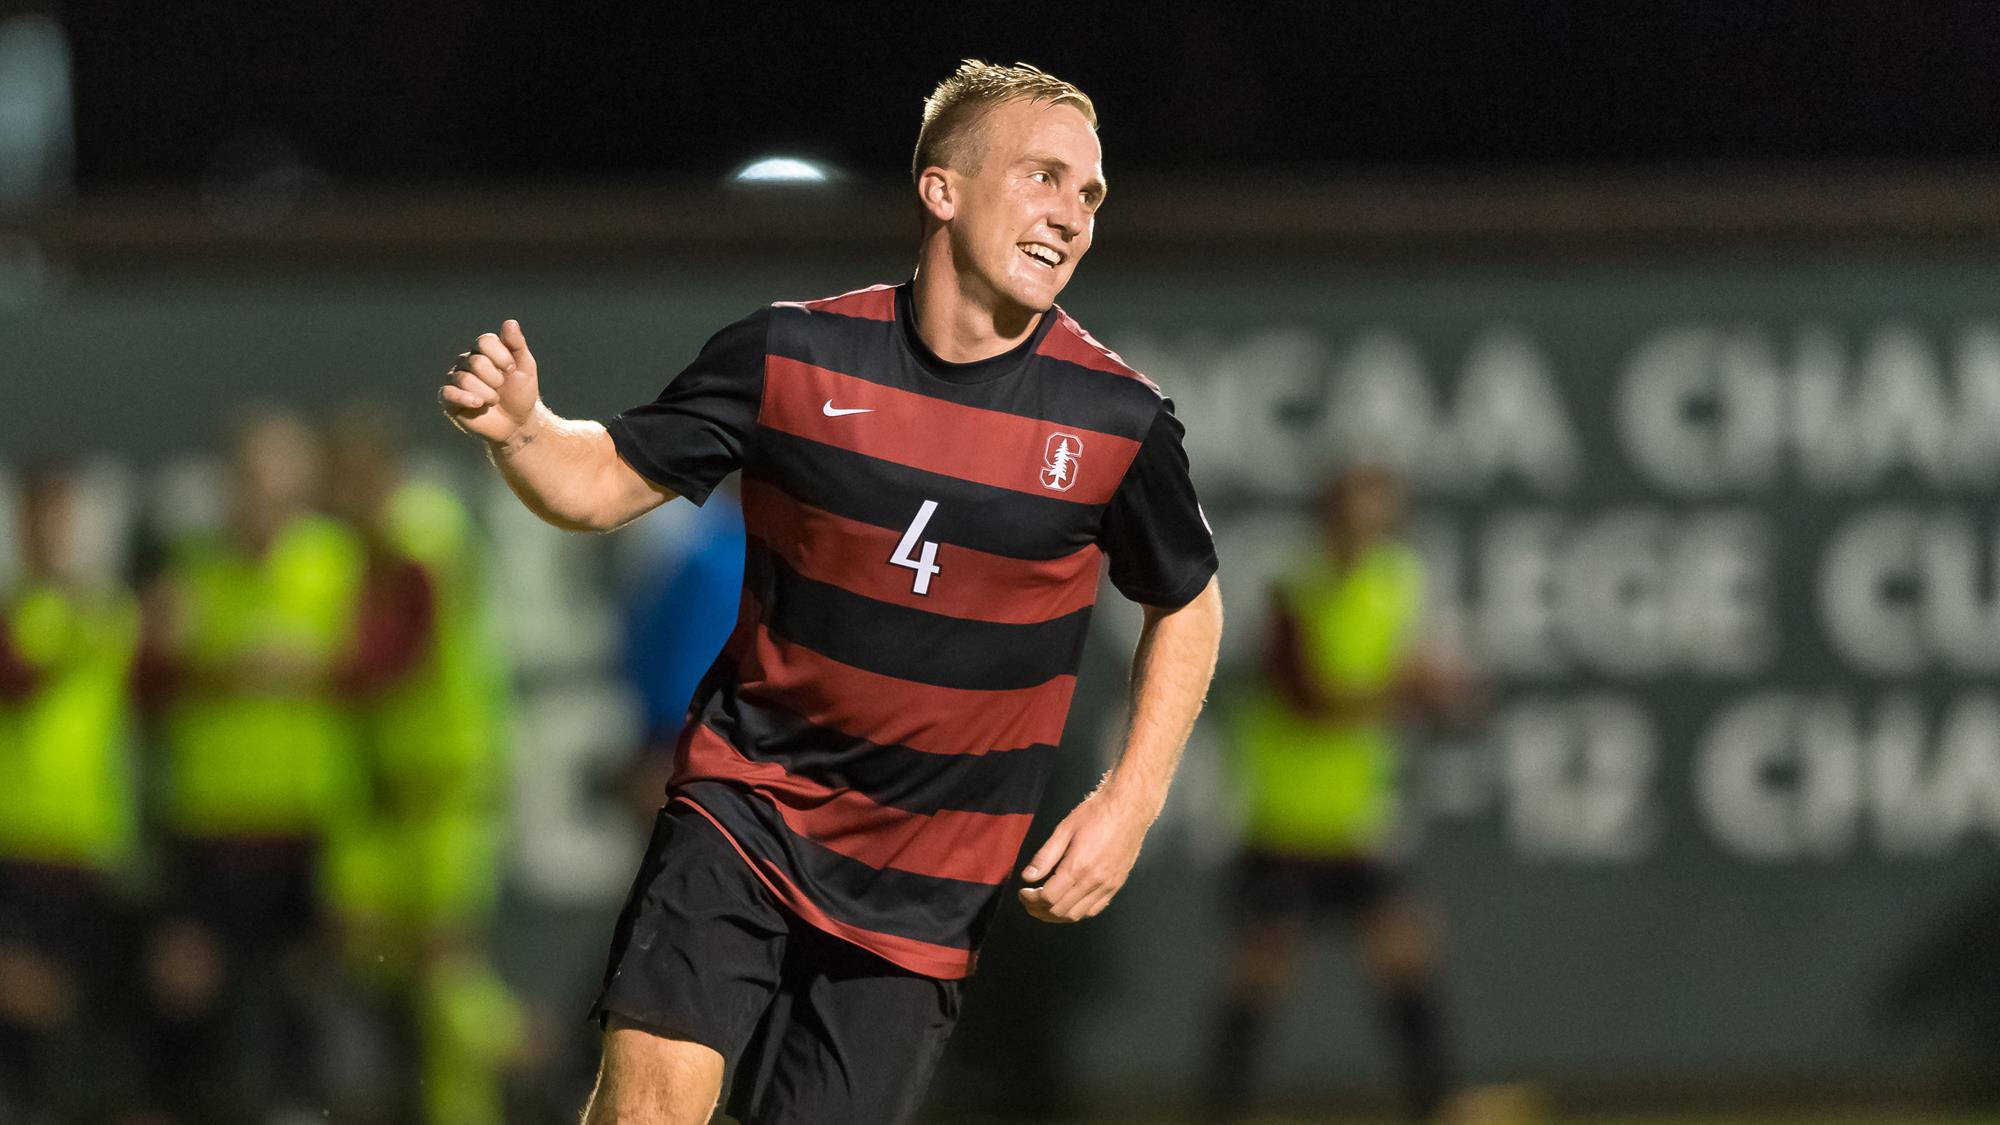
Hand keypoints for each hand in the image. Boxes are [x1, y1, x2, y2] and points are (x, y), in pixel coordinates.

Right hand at [440, 319, 541, 444]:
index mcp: (483, 350)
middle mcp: (466, 361)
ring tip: (494, 401)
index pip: (485, 341)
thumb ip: (516, 345)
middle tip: (501, 387)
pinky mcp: (448, 399)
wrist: (516, 423)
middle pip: (476, 362)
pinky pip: (447, 393)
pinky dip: (465, 398)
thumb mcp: (525, 367)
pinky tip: (478, 404)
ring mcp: (455, 379)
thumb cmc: (520, 393)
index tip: (512, 369)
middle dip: (495, 378)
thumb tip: (509, 322)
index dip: (501, 356)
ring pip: (464, 378)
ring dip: (486, 393)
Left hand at [1017, 788, 1151, 922]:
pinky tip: (1067, 904)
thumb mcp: (1064, 829)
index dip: (1030, 899)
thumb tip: (1027, 877)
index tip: (1023, 892)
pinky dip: (1077, 912)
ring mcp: (1107, 885)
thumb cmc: (1096, 814)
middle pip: (1060, 910)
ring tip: (1043, 906)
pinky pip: (1094, 909)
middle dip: (1039, 910)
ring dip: (1056, 915)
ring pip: (1077, 914)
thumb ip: (1044, 856)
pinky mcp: (1116, 885)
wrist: (1128, 808)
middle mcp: (1093, 881)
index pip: (1048, 897)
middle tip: (1028, 901)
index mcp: (1078, 866)